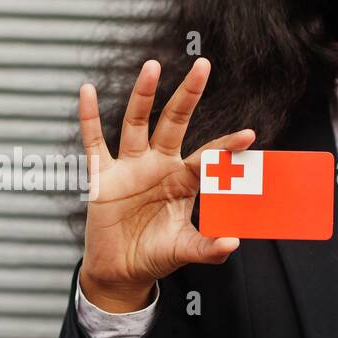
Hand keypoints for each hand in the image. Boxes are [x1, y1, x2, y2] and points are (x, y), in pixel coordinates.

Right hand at [77, 57, 254, 311]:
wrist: (121, 271)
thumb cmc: (154, 256)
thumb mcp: (184, 250)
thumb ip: (208, 248)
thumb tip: (233, 243)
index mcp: (182, 181)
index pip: (206, 157)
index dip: (225, 147)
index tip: (249, 136)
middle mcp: (158, 166)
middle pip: (173, 122)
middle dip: (187, 95)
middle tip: (202, 65)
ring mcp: (130, 167)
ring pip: (136, 123)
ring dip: (143, 95)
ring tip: (152, 66)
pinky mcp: (103, 176)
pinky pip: (94, 141)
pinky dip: (89, 117)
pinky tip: (88, 91)